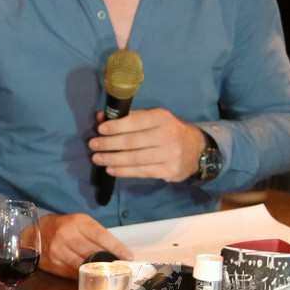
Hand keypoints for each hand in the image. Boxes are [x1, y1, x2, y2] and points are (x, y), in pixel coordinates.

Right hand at [39, 213, 131, 277]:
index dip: (116, 247)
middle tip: (120, 269)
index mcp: (78, 222)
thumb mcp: (81, 224)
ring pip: (83, 265)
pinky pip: (73, 273)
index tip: (128, 257)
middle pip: (93, 252)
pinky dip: (83, 274)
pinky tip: (89, 275)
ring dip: (97, 270)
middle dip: (108, 262)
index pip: (100, 235)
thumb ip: (97, 236)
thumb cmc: (65, 227)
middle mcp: (67, 235)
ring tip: (107, 274)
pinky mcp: (53, 263)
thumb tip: (119, 254)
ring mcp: (58, 250)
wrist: (37, 231)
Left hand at [90, 107, 205, 182]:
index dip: (116, 126)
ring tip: (97, 158)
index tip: (100, 129)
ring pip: (134, 158)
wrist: (197, 150)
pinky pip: (141, 172)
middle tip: (93, 145)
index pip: (135, 122)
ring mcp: (170, 155)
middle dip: (109, 144)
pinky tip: (111, 169)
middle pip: (132, 142)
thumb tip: (101, 117)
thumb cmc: (169, 130)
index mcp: (162, 118)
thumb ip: (130, 117)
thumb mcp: (155, 118)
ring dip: (112, 159)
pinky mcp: (169, 171)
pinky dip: (123, 171)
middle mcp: (167, 135)